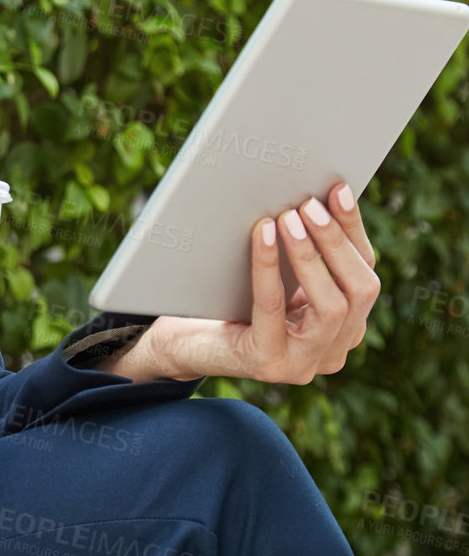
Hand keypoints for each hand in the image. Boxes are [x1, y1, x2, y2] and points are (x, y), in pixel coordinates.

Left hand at [136, 180, 380, 385]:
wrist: (191, 346)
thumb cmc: (236, 303)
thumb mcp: (282, 279)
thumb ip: (305, 253)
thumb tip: (317, 197)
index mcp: (346, 329)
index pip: (365, 275)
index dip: (353, 231)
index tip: (338, 191)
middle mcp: (334, 352)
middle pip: (360, 292)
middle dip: (336, 242)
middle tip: (309, 204)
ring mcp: (305, 364)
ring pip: (331, 307)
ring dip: (309, 255)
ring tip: (288, 217)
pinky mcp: (269, 364)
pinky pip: (273, 308)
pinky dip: (269, 267)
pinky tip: (263, 235)